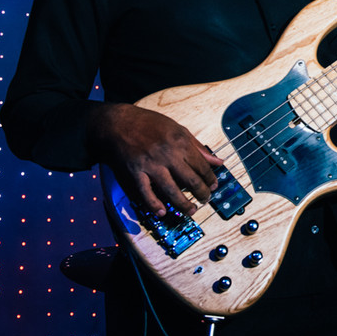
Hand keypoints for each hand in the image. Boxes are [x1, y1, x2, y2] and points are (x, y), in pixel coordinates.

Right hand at [88, 103, 222, 217]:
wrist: (118, 123)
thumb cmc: (149, 124)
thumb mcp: (178, 129)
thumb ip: (198, 147)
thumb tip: (218, 161)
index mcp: (181, 142)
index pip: (202, 166)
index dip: (210, 179)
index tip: (214, 186)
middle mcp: (168, 155)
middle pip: (191, 180)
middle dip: (202, 193)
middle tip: (205, 200)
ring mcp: (151, 165)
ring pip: (172, 190)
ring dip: (183, 204)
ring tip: (191, 210)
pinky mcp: (136, 173)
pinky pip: (146, 193)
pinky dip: (154, 204)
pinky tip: (162, 212)